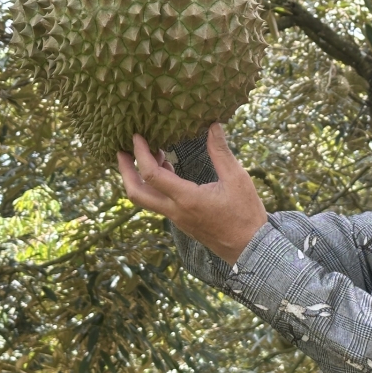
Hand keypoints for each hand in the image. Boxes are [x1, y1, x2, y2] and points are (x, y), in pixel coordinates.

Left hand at [117, 123, 267, 264]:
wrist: (250, 248)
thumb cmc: (245, 214)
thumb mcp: (237, 178)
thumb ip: (221, 152)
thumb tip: (212, 125)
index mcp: (187, 199)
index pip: (151, 175)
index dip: (140, 153)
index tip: (136, 136)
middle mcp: (175, 211)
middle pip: (136, 193)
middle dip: (124, 171)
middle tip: (121, 151)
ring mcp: (177, 218)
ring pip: (146, 199)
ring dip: (140, 177)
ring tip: (150, 153)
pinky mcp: (181, 221)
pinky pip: (159, 202)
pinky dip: (155, 184)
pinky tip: (168, 168)